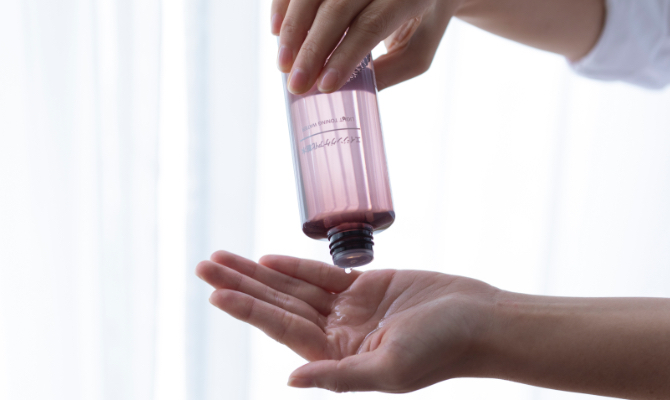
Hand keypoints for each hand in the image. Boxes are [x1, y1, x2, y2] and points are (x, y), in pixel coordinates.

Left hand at [196, 251, 498, 391]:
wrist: (479, 321)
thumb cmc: (443, 348)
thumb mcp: (391, 369)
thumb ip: (339, 375)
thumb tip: (291, 380)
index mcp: (337, 356)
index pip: (282, 328)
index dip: (248, 308)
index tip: (216, 292)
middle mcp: (336, 333)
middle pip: (278, 304)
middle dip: (241, 284)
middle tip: (204, 266)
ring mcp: (349, 309)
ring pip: (293, 286)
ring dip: (259, 272)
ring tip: (224, 258)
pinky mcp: (364, 287)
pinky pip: (321, 275)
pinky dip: (295, 266)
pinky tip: (268, 259)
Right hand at [272, 0, 465, 93]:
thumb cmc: (424, 21)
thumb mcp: (418, 52)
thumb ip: (389, 72)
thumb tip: (345, 93)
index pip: (371, 26)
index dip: (345, 57)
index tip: (324, 86)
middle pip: (338, 8)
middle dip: (312, 49)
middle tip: (295, 83)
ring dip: (293, 28)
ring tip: (283, 63)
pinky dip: (284, 5)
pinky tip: (275, 30)